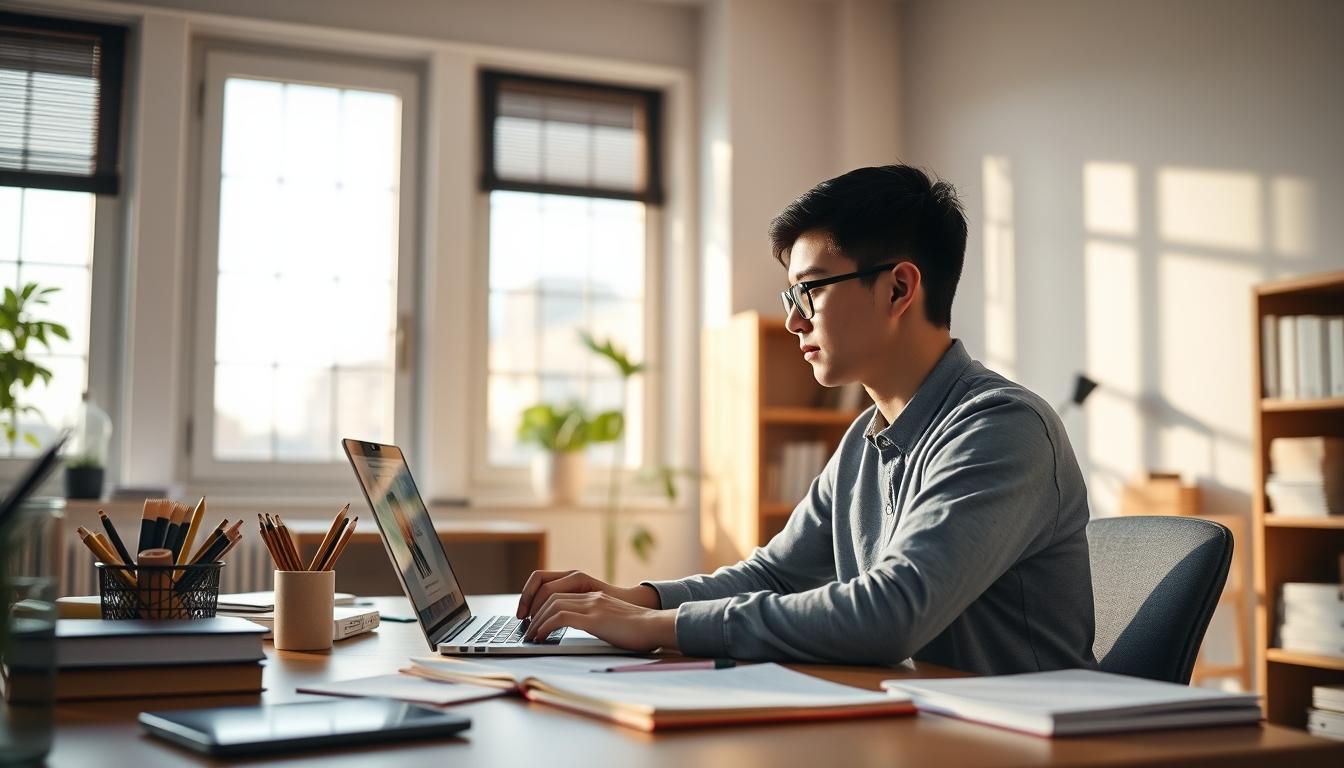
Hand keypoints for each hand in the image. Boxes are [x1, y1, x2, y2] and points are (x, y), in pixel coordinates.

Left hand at [522, 591, 677, 651]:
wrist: (657, 627)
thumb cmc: (641, 631)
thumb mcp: (615, 622)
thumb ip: (600, 622)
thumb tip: (590, 633)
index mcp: (596, 597)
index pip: (559, 593)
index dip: (542, 606)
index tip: (534, 621)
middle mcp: (592, 597)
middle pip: (551, 596)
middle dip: (534, 612)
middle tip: (526, 629)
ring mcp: (593, 606)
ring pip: (552, 604)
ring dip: (537, 621)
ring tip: (531, 636)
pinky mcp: (594, 618)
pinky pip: (561, 617)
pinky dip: (546, 626)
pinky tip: (541, 637)